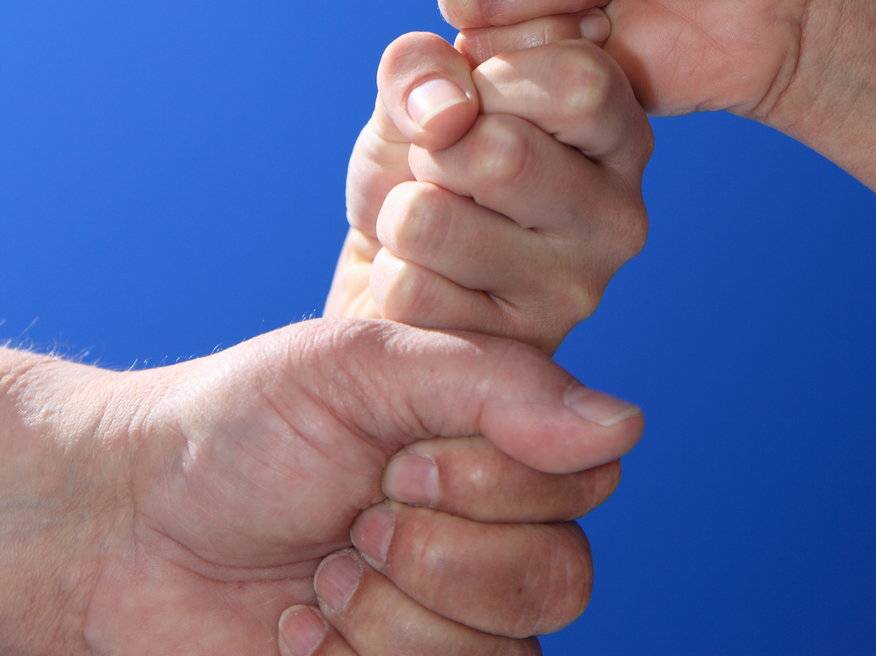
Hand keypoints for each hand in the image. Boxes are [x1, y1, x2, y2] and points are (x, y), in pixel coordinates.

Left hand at [0, 325, 638, 655]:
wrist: (126, 530)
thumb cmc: (239, 429)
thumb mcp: (357, 370)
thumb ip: (493, 385)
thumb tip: (626, 422)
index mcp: (491, 436)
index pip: (586, 476)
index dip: (492, 482)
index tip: (393, 460)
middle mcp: (489, 526)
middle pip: (562, 577)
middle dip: (437, 555)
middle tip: (355, 520)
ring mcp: (453, 615)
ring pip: (506, 651)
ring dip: (391, 618)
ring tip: (321, 578)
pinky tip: (305, 634)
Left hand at [325, 32, 651, 351]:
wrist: (389, 256)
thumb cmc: (419, 158)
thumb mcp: (417, 90)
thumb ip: (421, 68)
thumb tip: (444, 116)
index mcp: (619, 132)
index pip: (578, 81)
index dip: (494, 76)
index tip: (474, 96)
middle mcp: (620, 215)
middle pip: (505, 154)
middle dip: (435, 149)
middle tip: (441, 165)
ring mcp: (577, 292)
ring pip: (434, 220)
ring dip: (400, 211)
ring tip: (430, 221)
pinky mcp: (516, 355)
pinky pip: (407, 288)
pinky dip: (390, 272)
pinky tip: (427, 278)